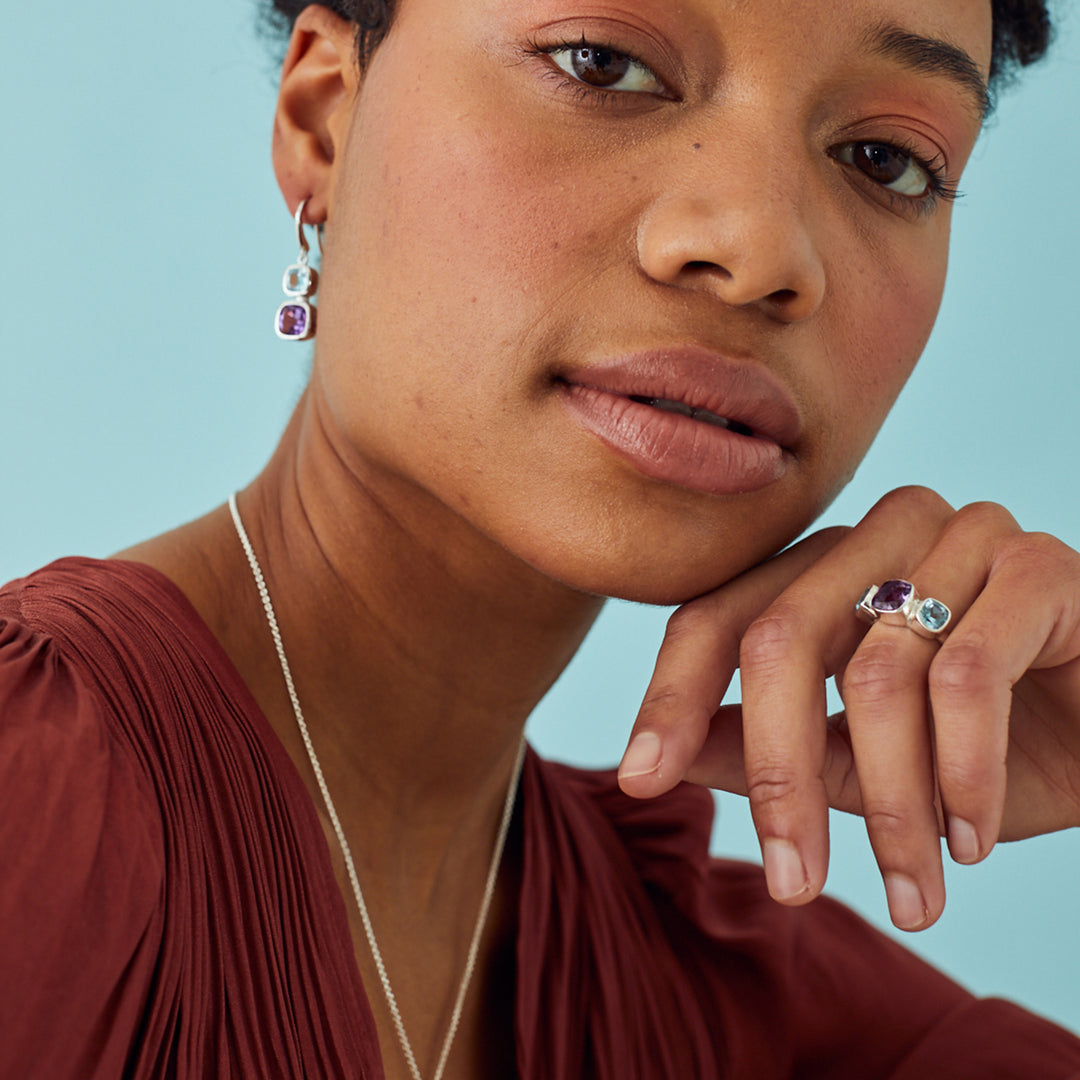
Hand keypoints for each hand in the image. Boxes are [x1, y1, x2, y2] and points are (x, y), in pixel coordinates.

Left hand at [617, 486, 1079, 930]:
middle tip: (794, 881)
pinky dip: (962, 774)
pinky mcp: (1039, 565)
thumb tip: (657, 762)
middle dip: (779, 774)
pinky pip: (967, 676)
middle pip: (779, 641)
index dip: (671, 697)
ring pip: (876, 673)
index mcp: (824, 564)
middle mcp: (880, 532)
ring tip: (913, 889)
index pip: (717, 616)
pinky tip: (973, 838)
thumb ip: (762, 748)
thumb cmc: (989, 749)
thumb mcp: (859, 761)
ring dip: (892, 805)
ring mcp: (960, 535)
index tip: (640, 780)